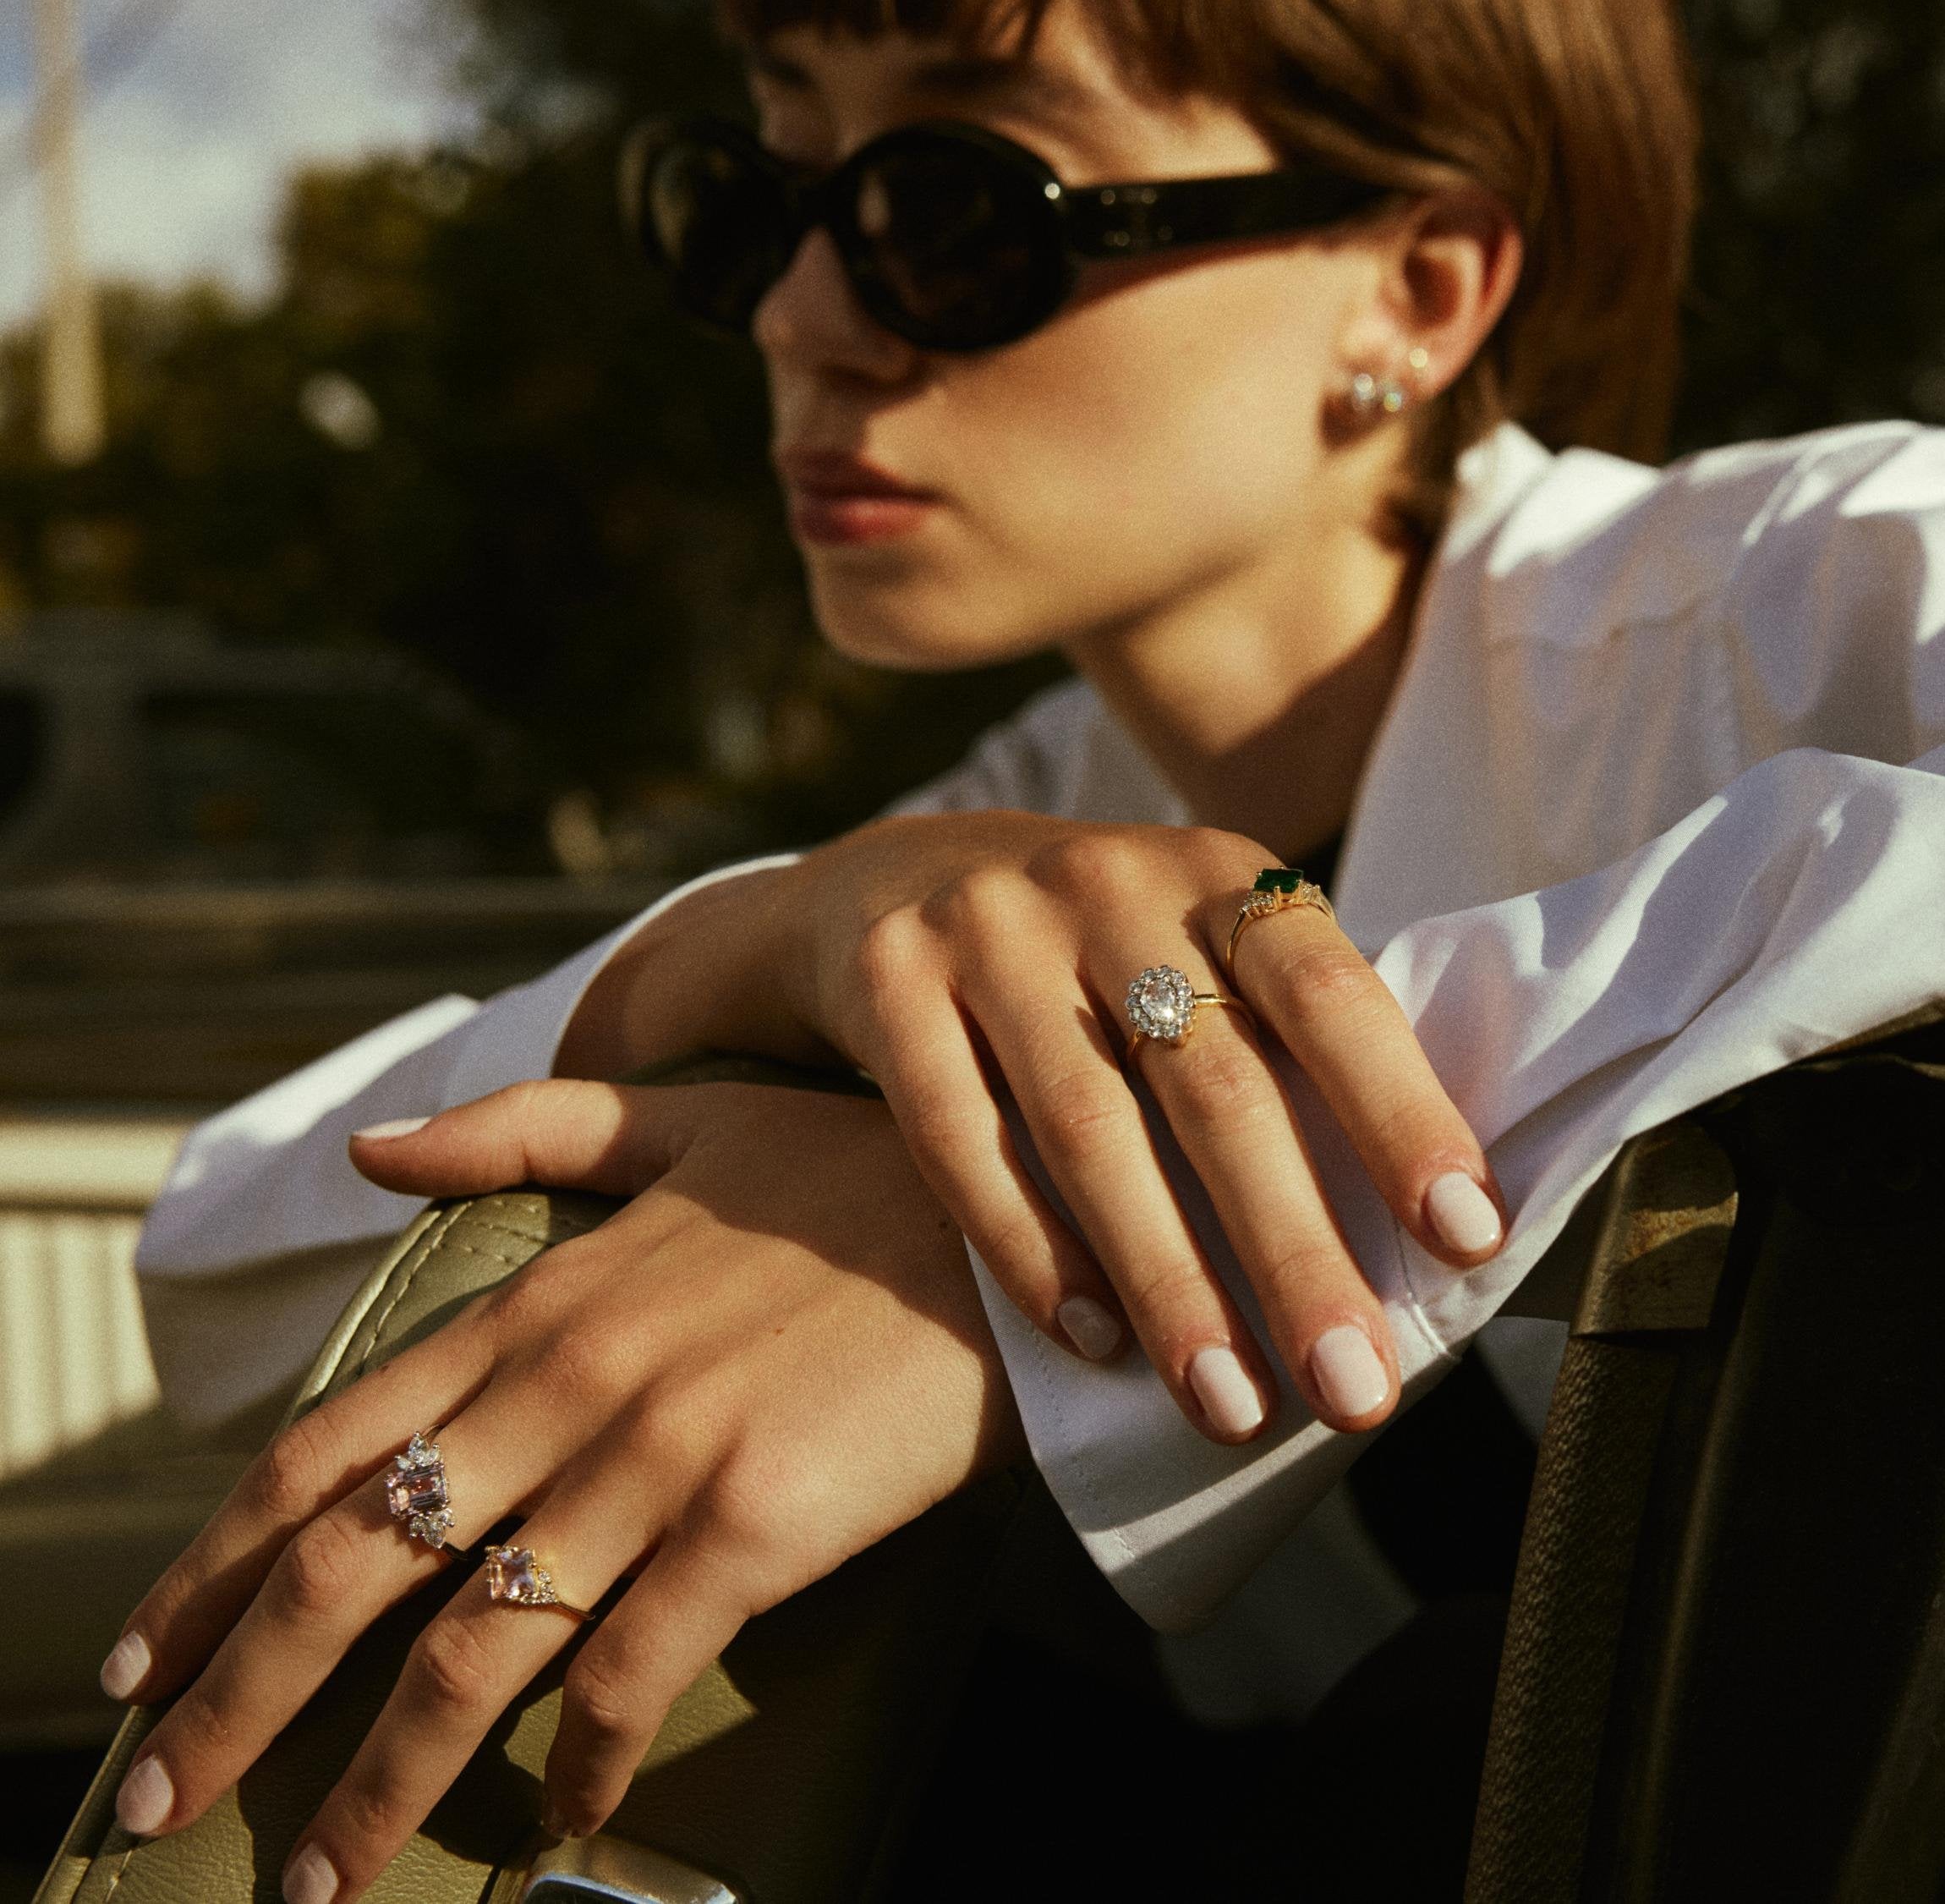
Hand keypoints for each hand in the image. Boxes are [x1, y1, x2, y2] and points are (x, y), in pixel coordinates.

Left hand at [100, 1080, 1021, 1902]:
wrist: (1013, 1214)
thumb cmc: (852, 1174)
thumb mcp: (685, 1120)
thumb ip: (524, 1128)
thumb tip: (368, 1149)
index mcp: (543, 1297)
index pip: (327, 1443)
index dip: (213, 1560)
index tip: (142, 1656)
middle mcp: (572, 1380)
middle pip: (355, 1563)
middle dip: (239, 1701)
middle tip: (160, 1804)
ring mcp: (659, 1454)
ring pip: (471, 1647)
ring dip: (382, 1781)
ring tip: (327, 1881)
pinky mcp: (755, 1523)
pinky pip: (632, 1676)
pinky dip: (580, 1767)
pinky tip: (561, 1822)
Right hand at [775, 813, 1505, 1440]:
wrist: (896, 881)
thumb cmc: (1100, 957)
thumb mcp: (1200, 953)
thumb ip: (1288, 1049)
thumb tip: (1430, 1228)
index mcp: (1218, 874)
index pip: (1328, 992)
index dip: (1401, 1113)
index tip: (1467, 1240)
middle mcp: (1106, 882)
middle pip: (1215, 1083)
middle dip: (1294, 1250)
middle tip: (1355, 1389)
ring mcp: (988, 925)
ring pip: (1089, 1127)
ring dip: (1169, 1283)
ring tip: (1230, 1405)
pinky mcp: (888, 979)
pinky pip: (961, 1139)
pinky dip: (1030, 1250)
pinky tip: (1092, 1340)